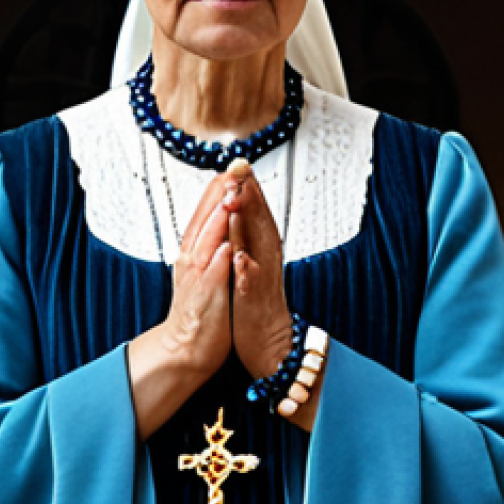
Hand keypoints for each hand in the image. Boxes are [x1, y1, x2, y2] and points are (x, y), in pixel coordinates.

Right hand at [127, 173, 232, 438]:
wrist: (185, 349)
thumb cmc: (199, 310)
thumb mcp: (202, 270)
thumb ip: (208, 244)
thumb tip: (219, 220)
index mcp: (192, 252)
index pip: (203, 215)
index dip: (215, 192)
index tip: (228, 168)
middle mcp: (191, 261)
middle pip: (202, 222)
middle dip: (215, 197)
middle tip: (229, 171)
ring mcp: (197, 279)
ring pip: (206, 244)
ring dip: (216, 222)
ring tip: (228, 199)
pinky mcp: (206, 300)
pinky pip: (213, 278)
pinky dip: (219, 262)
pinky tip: (228, 247)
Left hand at [223, 160, 292, 380]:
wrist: (266, 342)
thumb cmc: (253, 299)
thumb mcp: (249, 258)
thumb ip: (246, 231)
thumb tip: (240, 202)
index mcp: (260, 246)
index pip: (255, 211)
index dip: (247, 186)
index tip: (238, 161)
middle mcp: (264, 258)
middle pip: (258, 220)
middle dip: (249, 194)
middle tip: (240, 168)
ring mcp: (260, 278)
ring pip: (254, 245)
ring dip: (246, 222)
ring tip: (237, 199)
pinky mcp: (252, 301)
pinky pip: (250, 283)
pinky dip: (246, 269)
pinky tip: (240, 258)